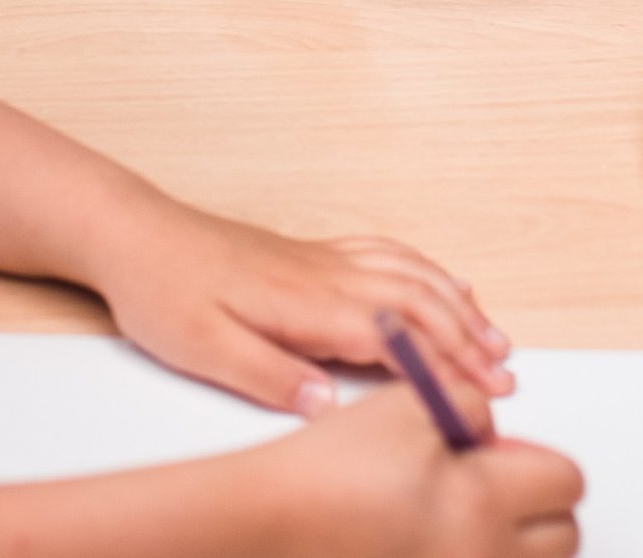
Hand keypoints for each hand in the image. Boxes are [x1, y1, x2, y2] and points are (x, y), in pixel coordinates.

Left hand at [88, 194, 515, 416]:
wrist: (136, 235)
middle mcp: (325, 273)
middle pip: (418, 301)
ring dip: (458, 303)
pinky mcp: (313, 252)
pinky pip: (387, 252)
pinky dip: (428, 268)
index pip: (393, 337)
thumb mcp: (204, 349)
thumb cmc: (165, 292)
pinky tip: (443, 281)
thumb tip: (329, 406)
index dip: (442, 368)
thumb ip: (271, 377)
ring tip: (494, 335)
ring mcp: (322, 257)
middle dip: (468, 339)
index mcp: (305, 302)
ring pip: (411, 273)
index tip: (478, 397)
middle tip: (505, 376)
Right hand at [252, 389, 582, 557]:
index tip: (502, 453)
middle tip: (489, 484)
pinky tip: (441, 540)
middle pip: (563, 538)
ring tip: (463, 514)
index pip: (566, 481)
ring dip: (516, 542)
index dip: (539, 457)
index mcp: (482, 502)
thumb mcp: (408, 403)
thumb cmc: (331, 465)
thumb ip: (472, 403)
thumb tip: (495, 432)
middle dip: (539, 505)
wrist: (270, 521)